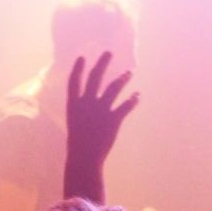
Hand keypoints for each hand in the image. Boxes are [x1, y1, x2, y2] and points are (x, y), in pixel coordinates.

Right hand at [65, 51, 138, 172]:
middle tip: (109, 52)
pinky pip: (126, 105)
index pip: (74, 81)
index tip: (82, 57)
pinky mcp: (113, 119)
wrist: (84, 157)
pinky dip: (133, 99)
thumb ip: (81, 111)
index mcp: (74, 105)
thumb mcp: (75, 123)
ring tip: (130, 72)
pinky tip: (138, 95)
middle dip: (102, 63)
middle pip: (95, 78)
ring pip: (113, 87)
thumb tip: (88, 104)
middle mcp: (87, 103)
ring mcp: (100, 110)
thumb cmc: (78, 143)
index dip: (77, 68)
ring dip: (122, 78)